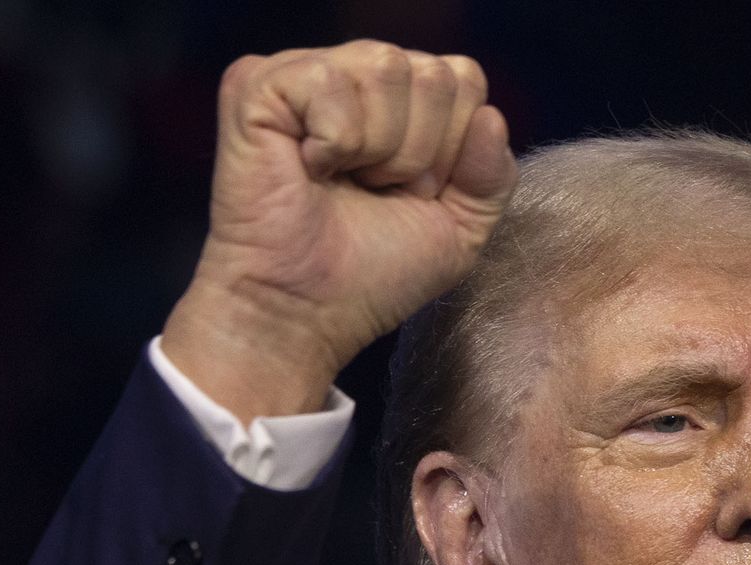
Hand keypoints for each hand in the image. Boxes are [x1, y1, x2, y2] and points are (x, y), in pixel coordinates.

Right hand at [161, 40, 516, 420]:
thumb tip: (491, 116)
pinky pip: (329, 81)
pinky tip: (307, 168)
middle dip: (418, 151)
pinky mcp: (258, 83)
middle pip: (433, 72)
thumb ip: (493, 175)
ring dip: (378, 147)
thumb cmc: (373, 273)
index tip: (414, 193)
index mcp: (402, 98)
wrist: (305, 311)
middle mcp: (356, 73)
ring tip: (343, 181)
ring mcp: (305, 71)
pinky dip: (333, 140)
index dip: (453, 147)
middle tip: (375, 190)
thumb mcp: (460, 229)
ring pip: (387, 67)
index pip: (464, 78)